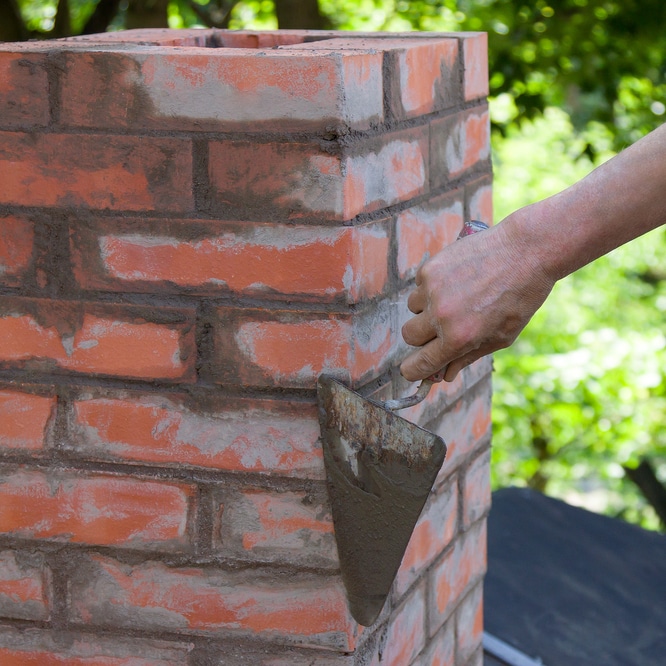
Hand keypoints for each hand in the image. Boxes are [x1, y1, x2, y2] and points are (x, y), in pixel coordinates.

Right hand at [400, 212, 554, 381]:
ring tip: (456, 296)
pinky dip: (432, 285)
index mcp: (459, 339)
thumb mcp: (501, 337)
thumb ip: (469, 357)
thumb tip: (445, 375)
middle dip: (421, 336)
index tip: (411, 369)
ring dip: (427, 308)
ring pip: (412, 308)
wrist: (526, 251)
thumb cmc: (520, 297)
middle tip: (439, 328)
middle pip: (409, 336)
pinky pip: (420, 284)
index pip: (419, 364)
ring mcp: (433, 290)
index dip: (412, 370)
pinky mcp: (430, 268)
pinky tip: (458, 278)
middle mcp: (442, 316)